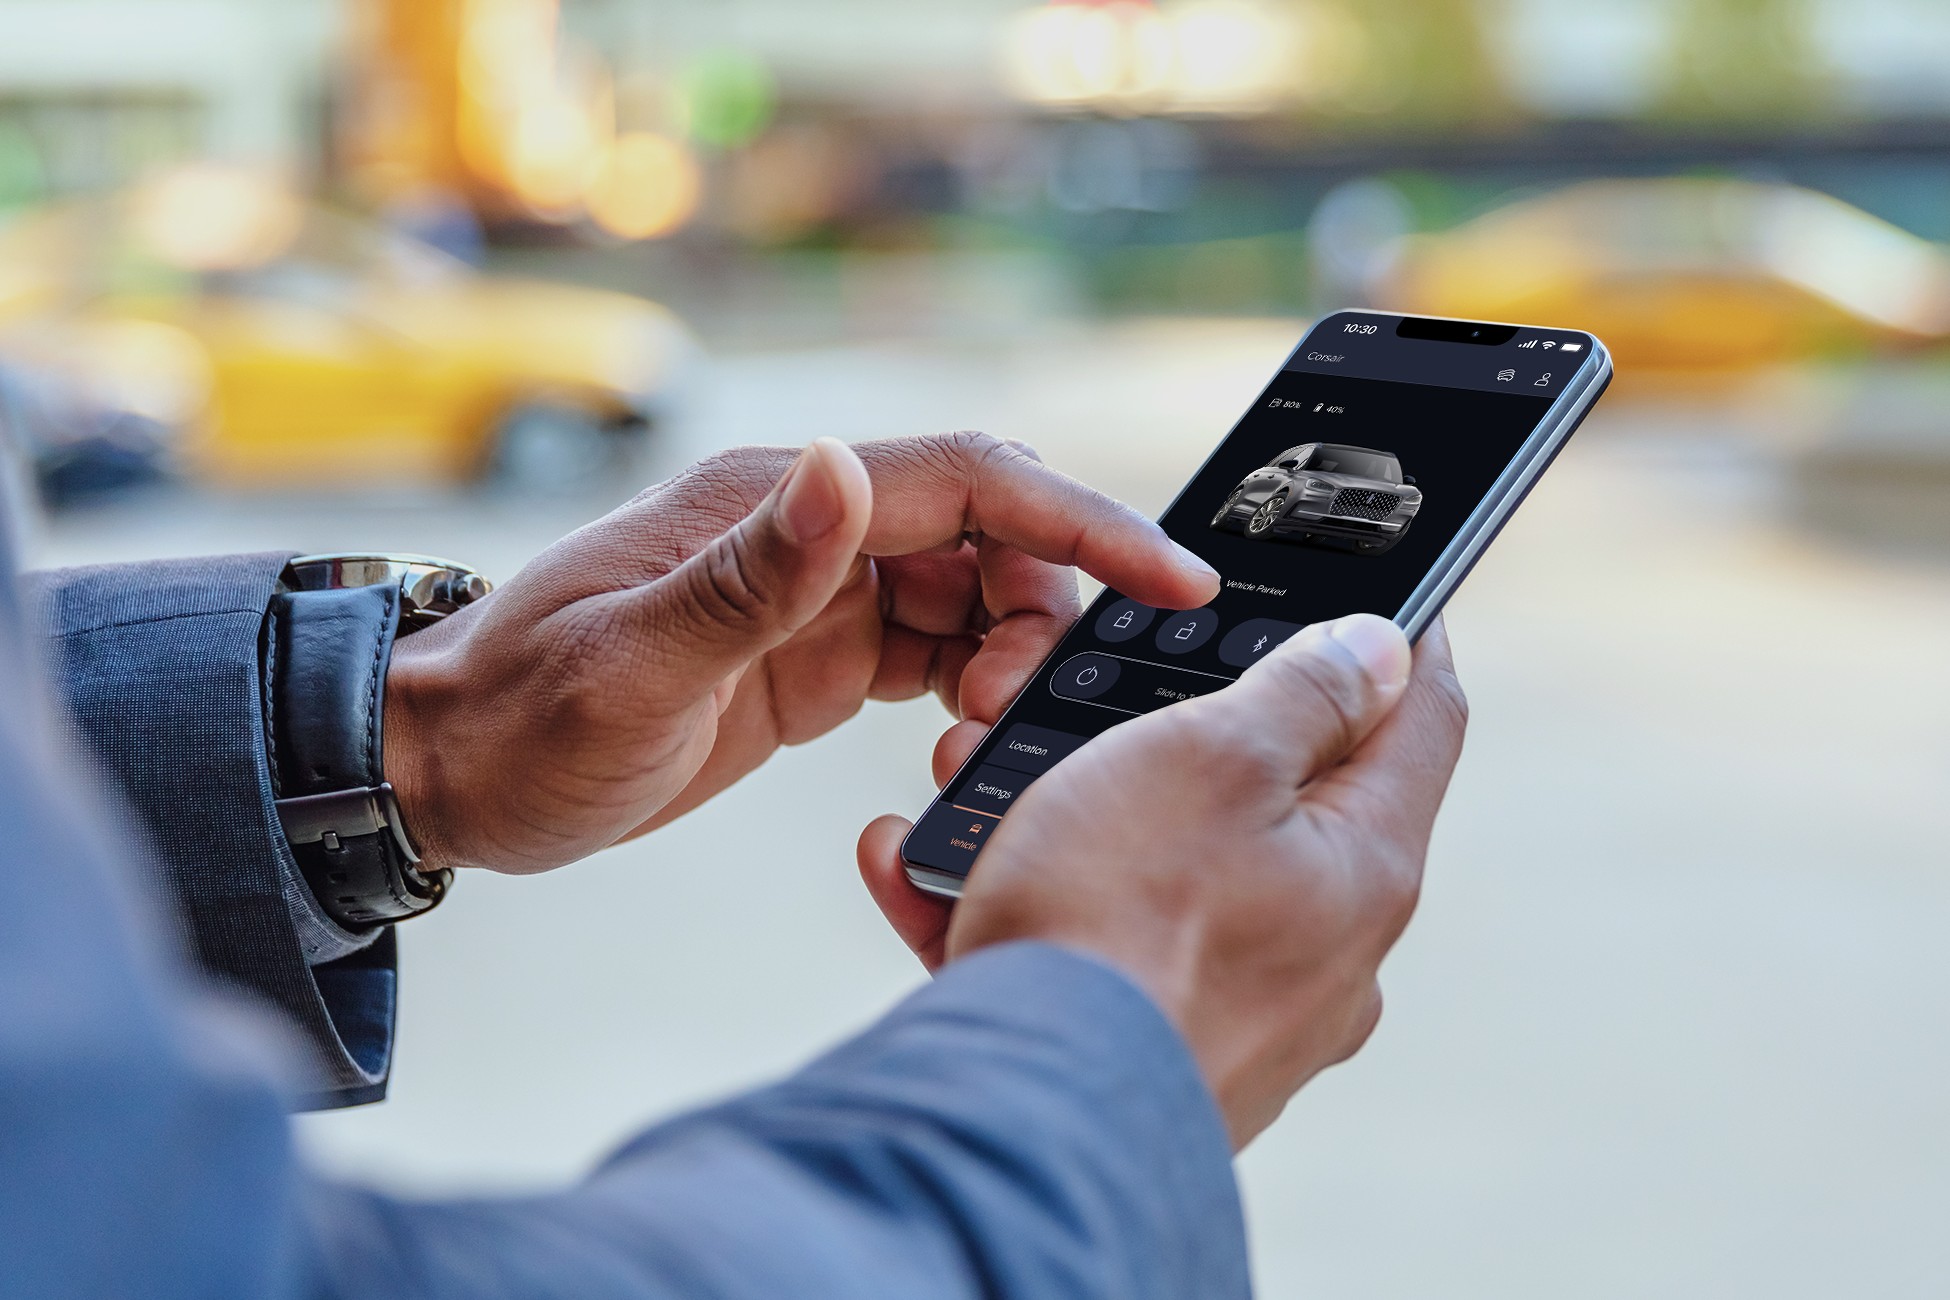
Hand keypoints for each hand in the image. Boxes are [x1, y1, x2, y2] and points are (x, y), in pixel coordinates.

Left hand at [383, 433, 1219, 873]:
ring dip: (1007, 658)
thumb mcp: (632, 664)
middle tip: (1016, 708)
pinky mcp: (812, 655)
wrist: (452, 772)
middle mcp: (809, 530)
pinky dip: (968, 690)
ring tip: (976, 741)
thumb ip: (752, 574)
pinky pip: (929, 650)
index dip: (1083, 523)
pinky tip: (957, 747)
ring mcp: (814, 593)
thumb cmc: (522, 720)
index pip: (969, 482)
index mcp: (778, 500)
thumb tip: (853, 468)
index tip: (1171, 581)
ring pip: (970, 593)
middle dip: (1043, 609)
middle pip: (988, 534)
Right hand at [858, 616, 1467, 1147]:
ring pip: (1167, 872)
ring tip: (986, 779)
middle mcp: (1324, 952)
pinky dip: (1025, 901)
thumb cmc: (1114, 926)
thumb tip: (1380, 650)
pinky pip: (1095, 950)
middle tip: (1129, 688)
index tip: (1394, 595)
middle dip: (1196, 730)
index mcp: (1363, 868)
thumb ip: (1301, 692)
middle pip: (1286, 798)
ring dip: (1087, 813)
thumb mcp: (1208, 756)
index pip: (1424, 720)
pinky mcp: (1154, 1057)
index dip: (1410, 638)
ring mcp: (1243, 1015)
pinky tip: (935, 875)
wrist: (1019, 1118)